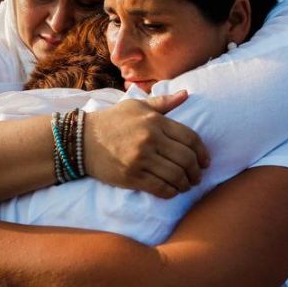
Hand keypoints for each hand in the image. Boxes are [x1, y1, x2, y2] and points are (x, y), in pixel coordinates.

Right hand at [84, 91, 210, 198]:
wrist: (82, 140)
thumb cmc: (112, 120)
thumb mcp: (136, 106)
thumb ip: (163, 102)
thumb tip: (186, 94)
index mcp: (155, 121)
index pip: (190, 138)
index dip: (202, 152)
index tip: (205, 162)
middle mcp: (150, 139)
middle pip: (186, 159)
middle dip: (196, 171)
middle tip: (197, 177)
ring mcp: (141, 159)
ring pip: (175, 175)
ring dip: (185, 183)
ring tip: (187, 185)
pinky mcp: (132, 176)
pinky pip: (160, 187)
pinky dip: (171, 192)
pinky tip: (173, 191)